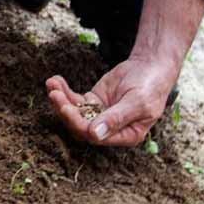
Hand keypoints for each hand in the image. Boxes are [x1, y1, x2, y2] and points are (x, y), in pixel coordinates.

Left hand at [46, 55, 179, 146]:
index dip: (78, 124)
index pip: (95, 136)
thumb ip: (116, 118)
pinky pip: (74, 100)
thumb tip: (94, 135)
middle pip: (80, 126)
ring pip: (74, 113)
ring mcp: (99, 115)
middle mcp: (109, 129)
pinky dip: (63, 91)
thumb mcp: (137, 102)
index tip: (66, 108)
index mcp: (125, 135)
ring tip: (51, 84)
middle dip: (65, 110)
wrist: (151, 66)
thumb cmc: (151, 86)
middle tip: (54, 94)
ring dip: (60, 99)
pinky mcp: (93, 102)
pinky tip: (55, 80)